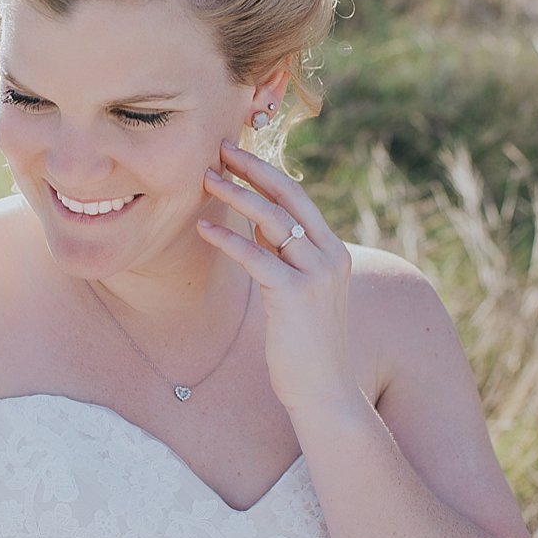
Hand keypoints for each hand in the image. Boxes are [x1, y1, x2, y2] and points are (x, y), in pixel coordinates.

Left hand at [197, 141, 359, 419]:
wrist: (323, 389)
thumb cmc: (305, 345)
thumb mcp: (299, 291)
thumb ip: (285, 256)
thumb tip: (258, 225)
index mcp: (334, 252)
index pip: (300, 198)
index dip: (267, 172)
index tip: (237, 153)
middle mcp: (331, 257)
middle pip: (290, 198)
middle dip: (253, 169)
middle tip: (220, 148)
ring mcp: (317, 275)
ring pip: (274, 221)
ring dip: (237, 196)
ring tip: (205, 179)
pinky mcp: (296, 296)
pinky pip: (256, 258)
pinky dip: (228, 239)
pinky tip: (204, 228)